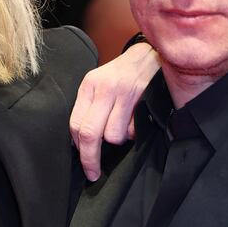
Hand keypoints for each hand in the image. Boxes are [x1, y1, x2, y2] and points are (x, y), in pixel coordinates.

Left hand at [70, 39, 159, 180]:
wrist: (151, 54)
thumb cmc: (122, 74)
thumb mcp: (100, 83)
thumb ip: (89, 108)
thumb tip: (80, 142)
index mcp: (90, 85)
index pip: (76, 124)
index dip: (78, 148)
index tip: (83, 163)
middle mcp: (105, 88)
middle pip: (90, 134)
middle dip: (90, 158)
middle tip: (93, 172)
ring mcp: (124, 92)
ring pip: (113, 135)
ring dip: (118, 140)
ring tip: (123, 127)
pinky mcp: (143, 97)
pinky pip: (133, 130)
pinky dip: (133, 132)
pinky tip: (135, 120)